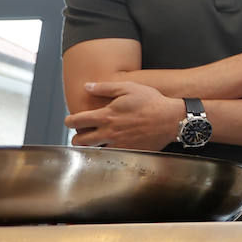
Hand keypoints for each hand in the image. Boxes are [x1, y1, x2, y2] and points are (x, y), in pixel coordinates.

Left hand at [64, 81, 184, 150]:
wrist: (172, 119)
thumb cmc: (152, 102)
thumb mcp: (128, 88)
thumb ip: (105, 87)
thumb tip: (87, 86)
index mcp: (106, 116)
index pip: (75, 122)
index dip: (69, 121)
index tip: (72, 120)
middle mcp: (109, 132)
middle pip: (79, 141)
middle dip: (77, 136)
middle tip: (83, 132)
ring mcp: (118, 144)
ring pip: (93, 150)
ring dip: (91, 145)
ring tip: (96, 139)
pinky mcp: (129, 152)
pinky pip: (111, 155)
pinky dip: (108, 151)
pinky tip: (113, 144)